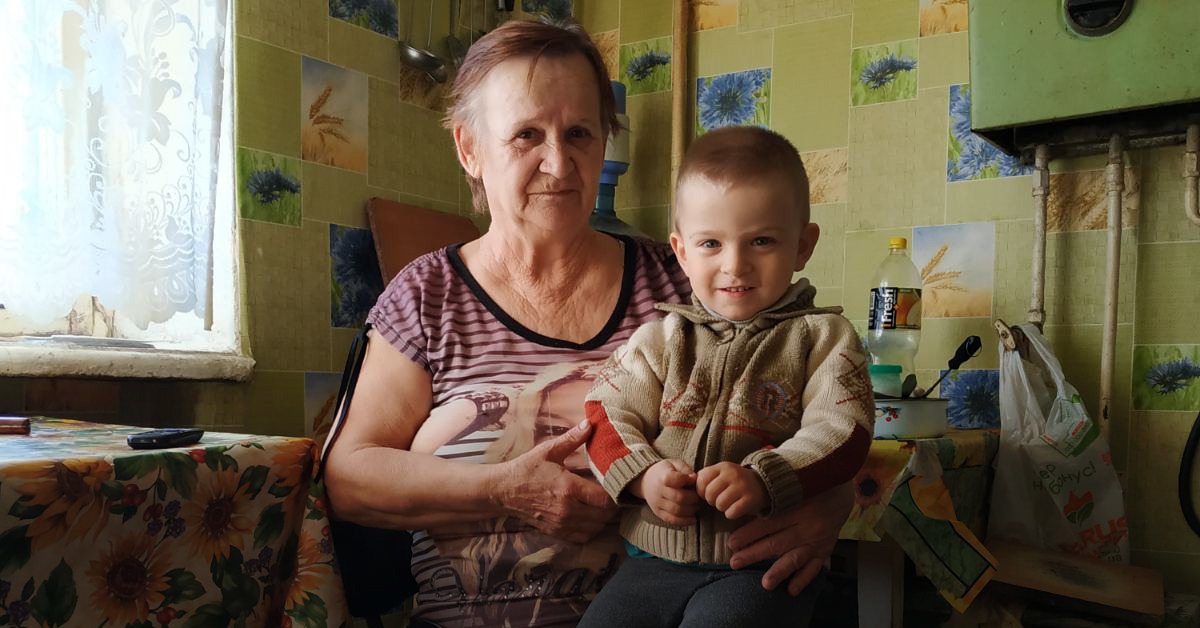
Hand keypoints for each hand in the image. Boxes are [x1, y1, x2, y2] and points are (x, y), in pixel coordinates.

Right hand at [495, 420, 616, 542]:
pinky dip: (590, 530)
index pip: (605, 499)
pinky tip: (589, 517)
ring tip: (601, 504)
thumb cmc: (527, 469)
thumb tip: (590, 423)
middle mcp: (568, 509)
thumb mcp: (548, 450)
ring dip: (602, 518)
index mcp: (569, 488)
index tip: (615, 484)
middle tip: (611, 493)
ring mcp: (562, 524)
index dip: (615, 493)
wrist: (503, 491)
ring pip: (596, 528)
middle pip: (605, 515)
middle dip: (612, 505)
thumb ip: (572, 438)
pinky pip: (583, 537)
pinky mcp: (556, 532)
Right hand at [632, 459, 698, 525]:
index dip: (688, 480)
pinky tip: (693, 518)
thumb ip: (685, 469)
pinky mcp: (658, 513)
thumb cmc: (665, 471)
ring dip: (691, 510)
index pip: (676, 479)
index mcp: (663, 476)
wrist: (646, 481)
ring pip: (677, 511)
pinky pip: (672, 520)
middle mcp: (658, 490)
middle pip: (679, 498)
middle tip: (699, 496)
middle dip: (694, 498)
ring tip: (696, 505)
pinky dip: (685, 521)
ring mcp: (657, 503)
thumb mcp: (674, 463)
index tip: (693, 480)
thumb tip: (695, 479)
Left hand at [695, 461, 765, 520]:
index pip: (701, 479)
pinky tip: (735, 509)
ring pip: (720, 504)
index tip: (708, 493)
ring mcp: (742, 486)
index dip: (701, 490)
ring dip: (721, 508)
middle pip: (709, 493)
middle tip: (719, 499)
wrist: (762, 484)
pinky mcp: (750, 500)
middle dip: (711, 500)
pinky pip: (731, 512)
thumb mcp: (722, 473)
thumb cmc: (735, 482)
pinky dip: (731, 514)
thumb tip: (690, 485)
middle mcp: (733, 474)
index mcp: (723, 467)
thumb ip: (706, 477)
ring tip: (728, 503)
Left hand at [726, 482, 852, 594]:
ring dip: (779, 571)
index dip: (749, 533)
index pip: (769, 523)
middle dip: (754, 554)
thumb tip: (743, 505)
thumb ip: (772, 496)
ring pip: (795, 558)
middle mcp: (808, 526)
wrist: (841, 492)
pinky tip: (792, 590)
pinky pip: (814, 567)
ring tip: (766, 584)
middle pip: (777, 543)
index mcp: (796, 507)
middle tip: (735, 563)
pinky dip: (803, 579)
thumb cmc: (809, 487)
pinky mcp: (825, 550)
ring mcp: (817, 540)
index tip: (732, 542)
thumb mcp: (791, 486)